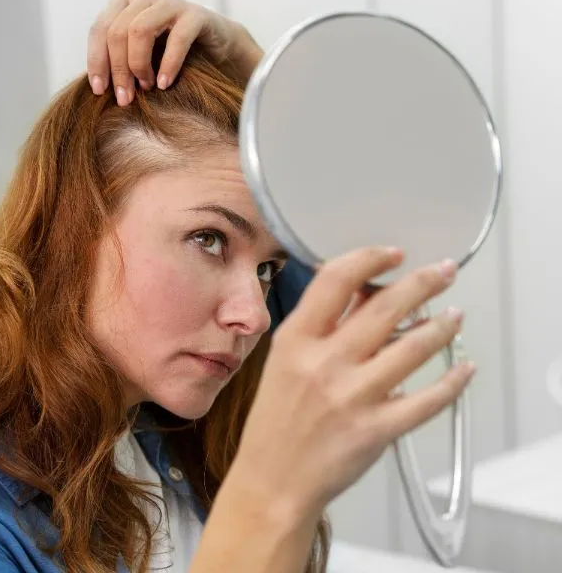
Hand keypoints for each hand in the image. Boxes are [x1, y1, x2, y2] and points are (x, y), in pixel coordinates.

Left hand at [87, 0, 262, 105]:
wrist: (216, 49)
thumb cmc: (171, 56)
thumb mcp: (139, 55)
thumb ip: (117, 60)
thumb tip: (96, 87)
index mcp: (125, 2)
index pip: (100, 29)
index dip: (96, 61)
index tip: (99, 90)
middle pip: (117, 31)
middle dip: (118, 69)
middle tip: (125, 98)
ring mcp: (171, 2)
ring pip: (140, 30)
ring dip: (139, 65)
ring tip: (146, 88)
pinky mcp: (196, 14)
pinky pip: (177, 39)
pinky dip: (168, 65)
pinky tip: (164, 84)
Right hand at [233, 247, 474, 518]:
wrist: (273, 480)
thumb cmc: (276, 422)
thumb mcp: (284, 362)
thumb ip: (320, 327)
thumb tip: (364, 293)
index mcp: (295, 341)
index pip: (336, 280)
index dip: (370, 259)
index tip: (392, 254)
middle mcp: (324, 363)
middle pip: (385, 306)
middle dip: (423, 282)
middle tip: (443, 272)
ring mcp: (353, 397)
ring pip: (414, 347)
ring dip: (442, 326)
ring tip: (453, 316)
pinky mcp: (377, 429)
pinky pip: (428, 399)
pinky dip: (453, 381)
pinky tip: (462, 368)